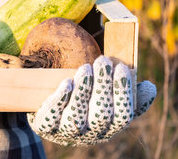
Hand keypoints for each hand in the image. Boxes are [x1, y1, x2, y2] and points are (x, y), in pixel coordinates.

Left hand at [28, 56, 155, 145]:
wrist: (48, 112)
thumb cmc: (84, 104)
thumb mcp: (106, 101)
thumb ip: (127, 96)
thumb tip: (149, 88)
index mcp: (108, 127)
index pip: (122, 115)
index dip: (124, 93)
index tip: (122, 68)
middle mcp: (89, 133)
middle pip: (100, 116)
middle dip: (103, 87)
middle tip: (103, 61)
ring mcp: (66, 132)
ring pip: (76, 117)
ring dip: (83, 92)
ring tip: (86, 69)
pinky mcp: (45, 126)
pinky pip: (51, 117)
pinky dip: (60, 100)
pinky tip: (67, 83)